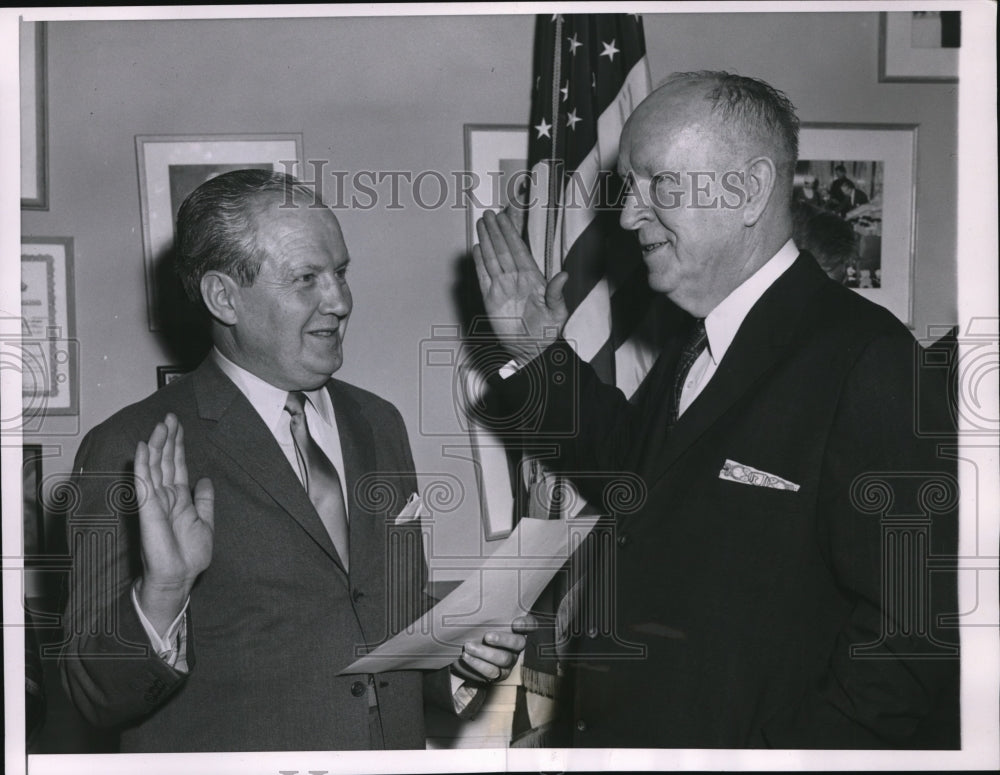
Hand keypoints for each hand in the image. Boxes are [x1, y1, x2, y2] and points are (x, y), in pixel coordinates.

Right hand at [134, 414, 213, 635]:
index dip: (177, 445)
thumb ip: (204, 501)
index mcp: (179, 498)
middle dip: (167, 438)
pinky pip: (143, 483)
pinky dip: (143, 465)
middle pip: (165, 461)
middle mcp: (165, 496)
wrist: (179, 577)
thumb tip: (205, 480)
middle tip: (169, 416)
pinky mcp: (147, 509)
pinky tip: (143, 448)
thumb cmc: (189, 555)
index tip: (178, 426)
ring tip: (160, 425)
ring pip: (154, 467)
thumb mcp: (205, 522)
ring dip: (156, 445)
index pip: (176, 465)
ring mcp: (155, 501)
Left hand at [451, 615, 536, 683]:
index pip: (531, 624)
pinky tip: (467, 657)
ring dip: (485, 653)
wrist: (467, 646)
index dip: (526, 624)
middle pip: (519, 643)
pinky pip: (492, 671)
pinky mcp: (500, 674)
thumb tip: (476, 591)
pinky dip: (478, 664)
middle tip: (487, 636)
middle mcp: (518, 645)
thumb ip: (487, 608)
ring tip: (469, 646)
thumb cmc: (478, 626)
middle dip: (503, 640)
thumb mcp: (484, 615)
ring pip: (504, 659)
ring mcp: (510, 660)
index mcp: (518, 628)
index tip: (516, 623)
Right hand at [473, 210, 568, 363]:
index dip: (511, 232)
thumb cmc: (548, 332)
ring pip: (492, 258)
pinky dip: (479, 263)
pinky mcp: (491, 298)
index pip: (519, 249)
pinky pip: (483, 276)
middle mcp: (516, 279)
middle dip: (496, 230)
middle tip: (488, 214)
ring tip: (481, 224)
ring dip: (486, 241)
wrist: (532, 350)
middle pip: (503, 249)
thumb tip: (564, 275)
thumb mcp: (558, 312)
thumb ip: (557, 293)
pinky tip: (476, 249)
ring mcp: (502, 287)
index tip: (504, 217)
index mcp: (532, 278)